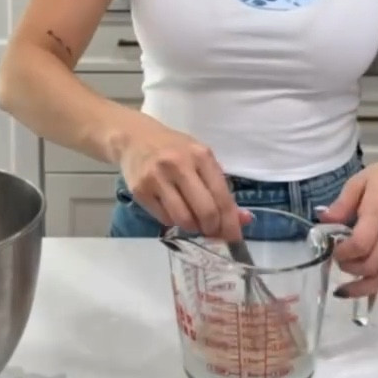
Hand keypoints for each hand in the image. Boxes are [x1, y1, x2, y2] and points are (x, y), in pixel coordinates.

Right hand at [119, 119, 248, 241]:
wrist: (135, 138)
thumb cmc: (174, 149)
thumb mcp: (201, 159)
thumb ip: (221, 188)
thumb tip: (243, 219)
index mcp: (200, 155)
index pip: (222, 196)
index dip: (230, 223)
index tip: (234, 238)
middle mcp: (179, 165)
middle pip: (205, 211)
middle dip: (212, 229)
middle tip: (212, 232)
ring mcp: (157, 178)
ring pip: (183, 219)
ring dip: (193, 228)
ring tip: (193, 221)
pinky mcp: (140, 191)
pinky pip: (164, 219)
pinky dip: (174, 221)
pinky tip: (174, 210)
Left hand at [319, 156, 377, 297]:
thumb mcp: (359, 181)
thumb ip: (341, 204)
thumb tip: (323, 221)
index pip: (361, 244)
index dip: (343, 253)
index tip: (332, 250)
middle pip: (372, 265)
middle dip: (350, 270)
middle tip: (337, 261)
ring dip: (364, 287)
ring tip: (346, 290)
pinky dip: (376, 282)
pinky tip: (362, 284)